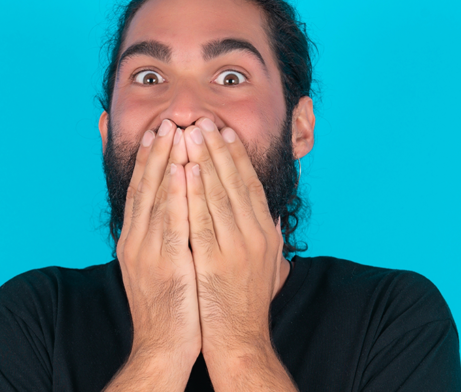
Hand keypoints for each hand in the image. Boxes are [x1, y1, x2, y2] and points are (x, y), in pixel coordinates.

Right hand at [106, 120, 198, 390]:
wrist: (163, 347)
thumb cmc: (172, 309)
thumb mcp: (163, 268)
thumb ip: (169, 239)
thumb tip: (180, 217)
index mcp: (135, 241)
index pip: (141, 193)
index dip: (150, 162)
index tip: (159, 135)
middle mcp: (136, 241)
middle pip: (145, 188)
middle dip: (156, 153)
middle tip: (167, 122)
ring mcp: (148, 251)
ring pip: (155, 197)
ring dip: (165, 162)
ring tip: (174, 132)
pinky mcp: (165, 263)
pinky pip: (170, 221)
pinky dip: (174, 193)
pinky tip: (181, 169)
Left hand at [183, 118, 285, 354]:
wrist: (239, 339)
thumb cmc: (248, 304)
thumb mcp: (270, 267)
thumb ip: (272, 238)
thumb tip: (274, 215)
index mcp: (267, 234)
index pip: (251, 186)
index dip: (237, 157)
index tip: (225, 133)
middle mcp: (256, 236)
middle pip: (235, 182)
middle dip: (218, 149)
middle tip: (204, 121)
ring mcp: (236, 248)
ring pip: (219, 194)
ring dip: (204, 160)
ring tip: (191, 133)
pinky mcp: (215, 261)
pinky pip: (202, 219)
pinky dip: (195, 192)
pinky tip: (186, 170)